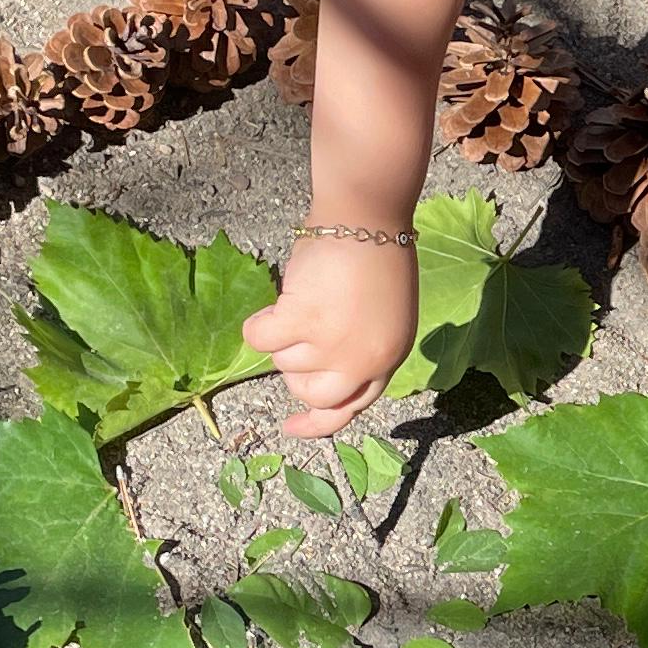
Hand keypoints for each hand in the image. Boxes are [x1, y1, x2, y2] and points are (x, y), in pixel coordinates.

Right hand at [241, 238, 418, 438]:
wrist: (365, 219)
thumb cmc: (374, 257)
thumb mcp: (382, 317)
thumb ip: (358, 349)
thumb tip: (312, 371)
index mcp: (387, 359)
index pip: (349, 408)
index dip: (316, 422)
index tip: (289, 428)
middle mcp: (362, 361)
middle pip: (312, 395)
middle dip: (297, 372)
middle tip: (298, 337)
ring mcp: (332, 345)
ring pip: (283, 362)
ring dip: (284, 333)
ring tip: (306, 298)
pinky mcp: (302, 322)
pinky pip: (260, 338)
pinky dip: (260, 321)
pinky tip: (280, 300)